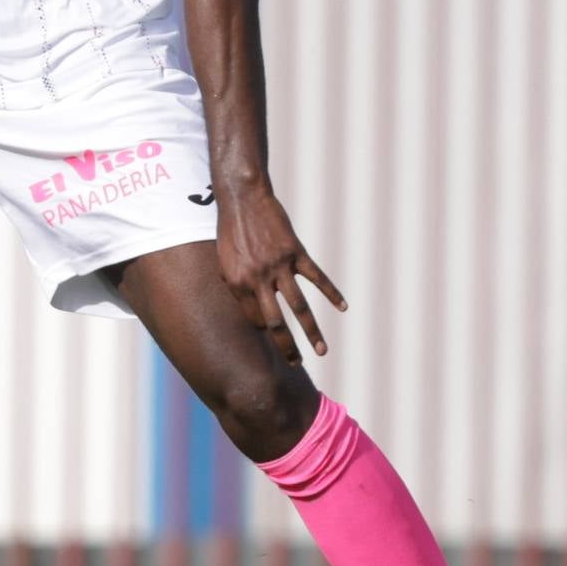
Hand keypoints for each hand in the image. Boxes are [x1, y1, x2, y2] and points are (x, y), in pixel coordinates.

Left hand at [214, 184, 347, 362]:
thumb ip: (237, 287)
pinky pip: (317, 278)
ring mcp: (279, 266)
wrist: (243, 199)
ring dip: (312, 332)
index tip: (273, 341)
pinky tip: (343, 307)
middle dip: (286, 347)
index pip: (254, 320)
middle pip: (275, 323)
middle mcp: (258, 279)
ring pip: (299, 307)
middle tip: (296, 366)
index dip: (264, 332)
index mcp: (238, 284)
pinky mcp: (296, 253)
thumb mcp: (223, 262)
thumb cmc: (230, 232)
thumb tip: (249, 312)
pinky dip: (332, 293)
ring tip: (322, 351)